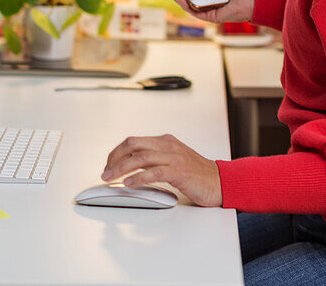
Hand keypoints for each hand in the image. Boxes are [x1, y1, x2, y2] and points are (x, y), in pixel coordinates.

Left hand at [102, 134, 222, 206]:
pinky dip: (138, 178)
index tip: (108, 165)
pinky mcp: (179, 171)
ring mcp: (174, 157)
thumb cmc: (195, 175)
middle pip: (133, 145)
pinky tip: (129, 184)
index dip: (116, 152)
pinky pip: (154, 172)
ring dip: (122, 168)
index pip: (133, 141)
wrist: (220, 182)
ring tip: (111, 178)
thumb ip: (153, 161)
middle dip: (115, 158)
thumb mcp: (171, 161)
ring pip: (140, 157)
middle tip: (105, 173)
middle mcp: (168, 145)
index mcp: (165, 141)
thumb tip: (129, 167)